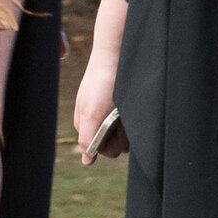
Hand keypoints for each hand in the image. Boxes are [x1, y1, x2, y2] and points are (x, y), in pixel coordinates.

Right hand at [70, 42, 122, 163]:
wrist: (115, 55)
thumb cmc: (101, 84)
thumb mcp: (91, 112)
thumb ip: (87, 139)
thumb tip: (87, 162)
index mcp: (85, 125)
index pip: (102, 150)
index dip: (112, 143)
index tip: (114, 125)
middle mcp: (97, 123)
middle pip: (114, 145)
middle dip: (121, 135)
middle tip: (121, 115)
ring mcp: (109, 115)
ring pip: (125, 135)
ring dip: (129, 126)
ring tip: (127, 108)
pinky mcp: (121, 108)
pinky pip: (129, 123)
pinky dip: (132, 118)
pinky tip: (130, 106)